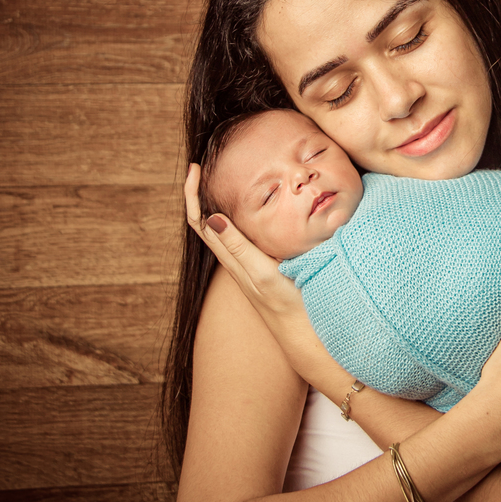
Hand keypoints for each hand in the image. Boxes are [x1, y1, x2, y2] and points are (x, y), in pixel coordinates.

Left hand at [184, 163, 332, 380]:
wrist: (307, 336)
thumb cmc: (291, 304)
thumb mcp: (263, 274)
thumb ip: (240, 248)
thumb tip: (213, 218)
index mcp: (233, 259)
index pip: (201, 222)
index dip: (192, 194)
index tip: (195, 168)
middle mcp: (235, 261)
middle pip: (206, 222)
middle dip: (199, 193)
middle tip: (202, 165)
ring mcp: (248, 265)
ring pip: (221, 230)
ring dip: (215, 203)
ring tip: (220, 178)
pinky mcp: (262, 267)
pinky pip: (239, 238)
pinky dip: (237, 217)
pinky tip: (252, 209)